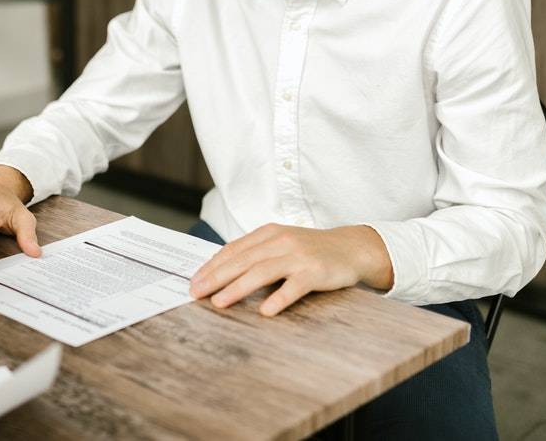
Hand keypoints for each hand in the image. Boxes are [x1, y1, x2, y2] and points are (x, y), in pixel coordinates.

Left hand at [189, 223, 392, 316]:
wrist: (352, 247)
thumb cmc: (311, 250)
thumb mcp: (282, 243)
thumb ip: (257, 253)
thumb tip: (222, 272)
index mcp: (269, 233)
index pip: (234, 250)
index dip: (212, 265)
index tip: (194, 281)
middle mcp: (281, 241)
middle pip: (242, 260)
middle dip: (216, 277)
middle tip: (196, 292)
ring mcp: (298, 256)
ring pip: (262, 272)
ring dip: (237, 287)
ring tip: (219, 302)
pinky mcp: (316, 272)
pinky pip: (294, 287)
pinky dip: (279, 299)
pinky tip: (265, 311)